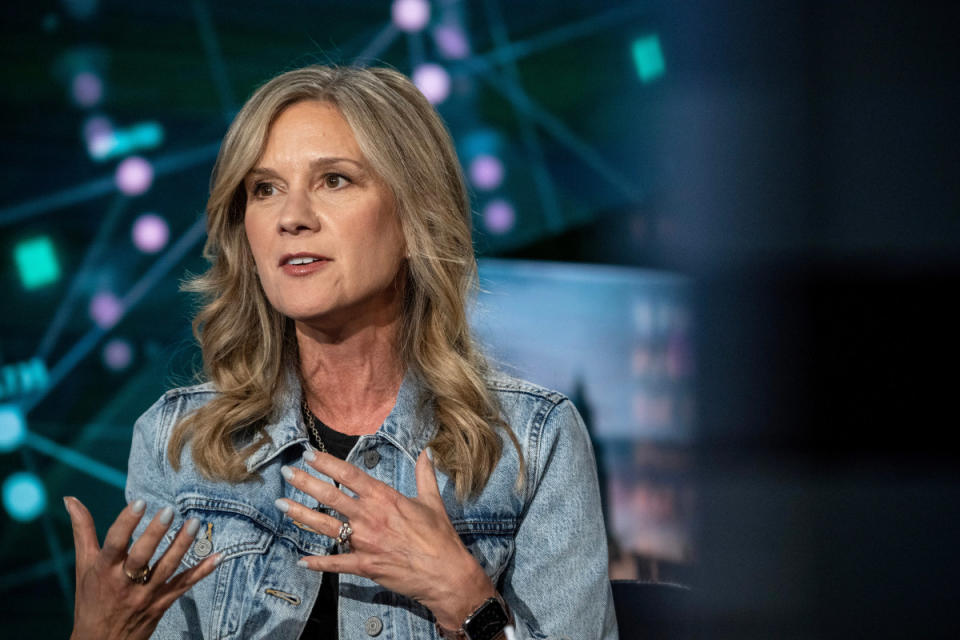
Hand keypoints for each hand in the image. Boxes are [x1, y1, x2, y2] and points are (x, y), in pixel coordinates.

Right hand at [65, 496, 220, 639]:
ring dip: (181, 546)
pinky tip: (218, 556)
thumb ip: (83, 531)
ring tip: (194, 523)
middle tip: (169, 511)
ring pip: (166, 568)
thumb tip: (71, 499)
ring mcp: (145, 594)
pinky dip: (202, 572)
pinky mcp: (162, 603)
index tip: (140, 502)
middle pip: (141, 557)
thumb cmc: (91, 599)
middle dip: (155, 534)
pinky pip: (184, 586)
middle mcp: (125, 583)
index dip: (126, 523)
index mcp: (104, 570)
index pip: (115, 544)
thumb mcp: (84, 566)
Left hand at [276, 449, 496, 628]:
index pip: (350, 475)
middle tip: (287, 473)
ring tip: (281, 504)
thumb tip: (426, 452)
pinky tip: (302, 560)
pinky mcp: (365, 565)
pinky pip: (336, 563)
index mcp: (385, 498)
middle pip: (331, 496)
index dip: (327, 463)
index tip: (309, 454)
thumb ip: (424, 475)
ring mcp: (365, 542)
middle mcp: (370, 517)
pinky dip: (318, 562)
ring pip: (326, 526)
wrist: (446, 573)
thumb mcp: (432, 501)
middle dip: (306, 483)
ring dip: (301, 514)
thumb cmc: (440, 537)